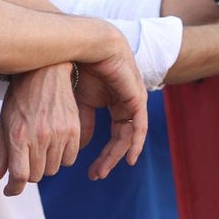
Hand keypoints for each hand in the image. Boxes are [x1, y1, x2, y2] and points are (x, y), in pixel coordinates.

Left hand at [0, 62, 80, 195]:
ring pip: (53, 169)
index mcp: (19, 135)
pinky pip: (70, 159)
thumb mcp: (4, 122)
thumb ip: (0, 154)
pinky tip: (54, 143)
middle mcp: (40, 136)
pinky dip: (62, 157)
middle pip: (36, 176)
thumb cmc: (20, 96)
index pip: (19, 176)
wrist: (44, 72)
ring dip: (44, 164)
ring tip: (39, 146)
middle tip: (24, 158)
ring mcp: (59, 134)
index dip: (13, 188)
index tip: (10, 189)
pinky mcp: (74, 130)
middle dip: (28, 172)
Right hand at [73, 30, 148, 179]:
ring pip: (130, 134)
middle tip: (96, 175)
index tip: (91, 171)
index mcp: (115, 101)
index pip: (114, 133)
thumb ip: (81, 121)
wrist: (84, 44)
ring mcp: (134, 98)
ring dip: (118, 154)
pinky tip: (128, 157)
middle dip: (109, 158)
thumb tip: (80, 144)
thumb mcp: (78, 99)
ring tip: (105, 170)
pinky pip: (140, 124)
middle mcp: (127, 102)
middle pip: (122, 137)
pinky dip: (136, 142)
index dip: (104, 153)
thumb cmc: (78, 65)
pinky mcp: (136, 96)